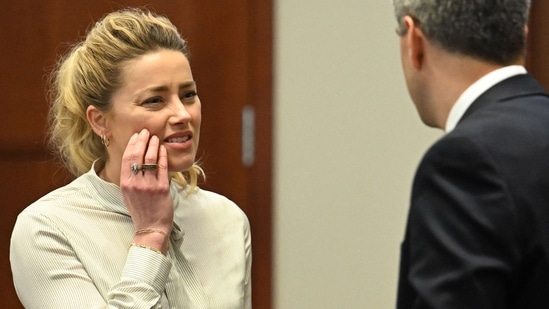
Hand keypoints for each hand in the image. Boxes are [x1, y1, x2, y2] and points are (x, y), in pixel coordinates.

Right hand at [120, 129, 172, 252]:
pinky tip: (163, 149)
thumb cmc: (141, 210)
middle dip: (142, 140)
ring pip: (150, 159)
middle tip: (146, 132)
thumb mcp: (129, 194)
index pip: (127, 158)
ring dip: (153, 145)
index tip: (136, 136)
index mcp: (125, 183)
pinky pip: (162, 168)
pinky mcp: (162, 188)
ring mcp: (148, 185)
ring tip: (155, 138)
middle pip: (137, 155)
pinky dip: (162, 156)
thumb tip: (135, 159)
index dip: (132, 144)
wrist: (151, 227)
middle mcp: (135, 183)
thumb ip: (130, 178)